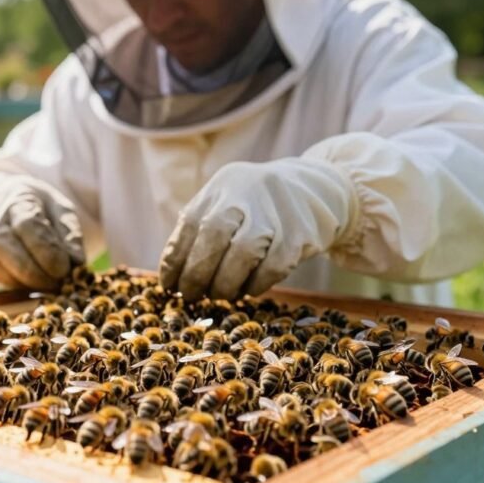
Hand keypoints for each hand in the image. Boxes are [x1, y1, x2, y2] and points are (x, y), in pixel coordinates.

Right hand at [0, 177, 84, 288]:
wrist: (11, 199)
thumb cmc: (41, 207)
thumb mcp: (63, 211)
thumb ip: (71, 235)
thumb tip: (76, 265)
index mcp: (17, 194)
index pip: (27, 224)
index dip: (45, 251)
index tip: (64, 271)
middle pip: (1, 244)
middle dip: (31, 272)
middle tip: (56, 285)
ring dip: (19, 280)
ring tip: (44, 284)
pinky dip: (8, 281)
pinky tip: (27, 281)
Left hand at [159, 158, 356, 299]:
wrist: (315, 191)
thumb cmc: (257, 207)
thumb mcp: (226, 203)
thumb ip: (200, 229)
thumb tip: (172, 275)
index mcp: (221, 187)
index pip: (190, 223)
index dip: (175, 259)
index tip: (169, 284)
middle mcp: (246, 193)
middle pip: (213, 233)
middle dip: (197, 272)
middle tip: (192, 294)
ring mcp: (275, 211)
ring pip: (243, 251)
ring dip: (226, 282)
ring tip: (221, 294)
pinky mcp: (300, 232)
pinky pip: (274, 266)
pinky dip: (257, 284)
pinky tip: (249, 289)